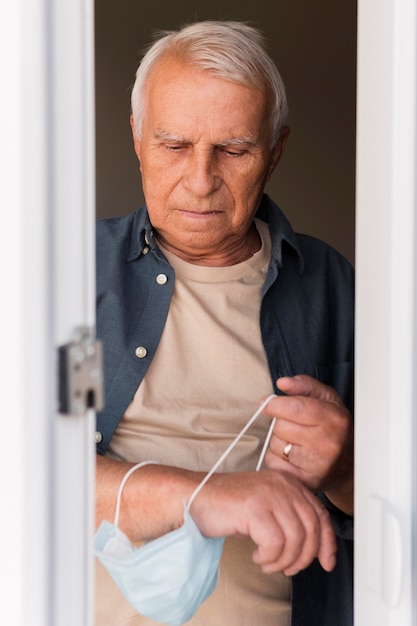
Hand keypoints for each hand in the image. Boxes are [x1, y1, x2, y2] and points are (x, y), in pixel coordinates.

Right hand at [190, 469, 336, 575]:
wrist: (194, 497)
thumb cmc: (227, 506)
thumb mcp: (266, 508)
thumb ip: (290, 519)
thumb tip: (314, 548)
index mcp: (288, 482)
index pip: (320, 514)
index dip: (327, 543)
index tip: (326, 562)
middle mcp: (282, 484)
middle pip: (312, 529)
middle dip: (303, 557)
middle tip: (286, 568)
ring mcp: (268, 494)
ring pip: (295, 540)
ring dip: (282, 561)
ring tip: (267, 562)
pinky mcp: (254, 507)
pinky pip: (275, 544)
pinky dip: (268, 558)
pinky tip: (256, 556)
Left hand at [262, 375, 353, 513]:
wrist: (348, 464)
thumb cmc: (334, 427)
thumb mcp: (327, 399)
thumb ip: (304, 385)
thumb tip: (282, 383)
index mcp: (333, 419)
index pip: (294, 408)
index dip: (274, 404)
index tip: (269, 404)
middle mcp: (328, 443)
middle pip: (280, 426)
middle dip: (280, 422)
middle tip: (293, 425)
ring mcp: (317, 465)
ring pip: (275, 444)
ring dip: (279, 440)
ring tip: (296, 441)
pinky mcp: (305, 481)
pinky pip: (273, 462)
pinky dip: (277, 458)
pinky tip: (293, 456)